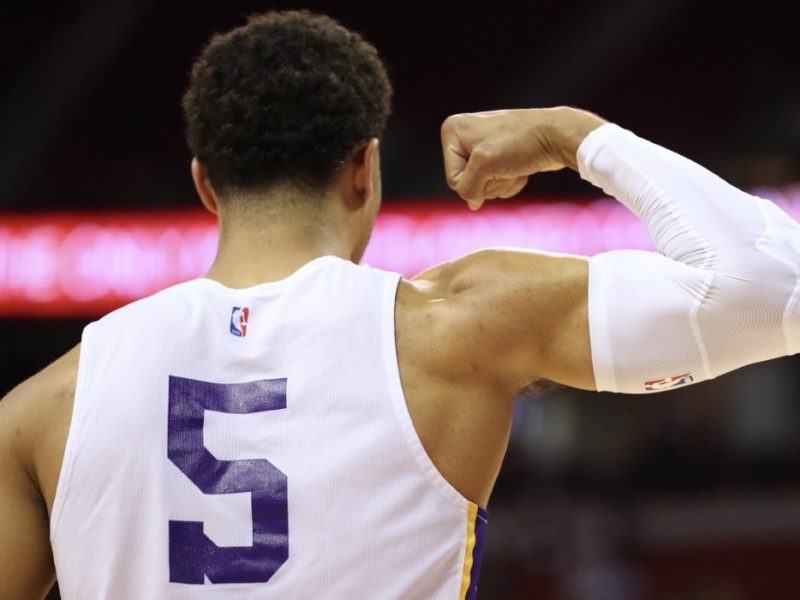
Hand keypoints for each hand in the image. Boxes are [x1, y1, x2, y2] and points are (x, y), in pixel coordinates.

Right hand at [441, 107, 604, 209]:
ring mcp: (482, 148)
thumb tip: (473, 204)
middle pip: (467, 183)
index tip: (493, 164)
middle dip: (490, 182)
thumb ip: (468, 188)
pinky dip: (510, 182)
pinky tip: (521, 170)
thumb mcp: (484, 164)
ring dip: (502, 183)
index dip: (474, 181)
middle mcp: (464, 136)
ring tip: (515, 166)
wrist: (557, 136)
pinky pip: (496, 184)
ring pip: (482, 187)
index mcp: (453, 131)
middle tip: (506, 165)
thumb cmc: (520, 143)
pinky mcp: (500, 158)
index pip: (453, 178)